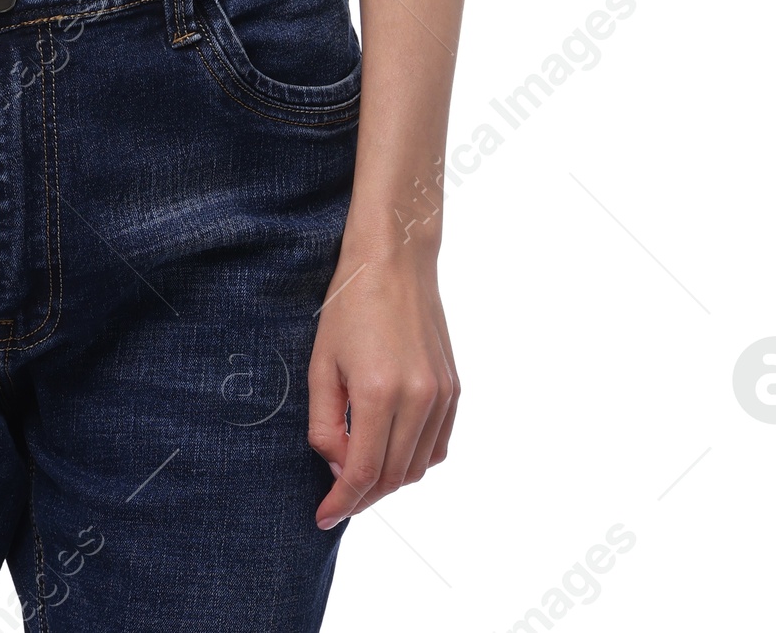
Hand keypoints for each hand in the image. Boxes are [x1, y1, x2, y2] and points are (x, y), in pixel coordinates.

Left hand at [307, 247, 459, 529]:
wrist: (394, 261)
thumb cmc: (348, 306)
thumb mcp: (320, 363)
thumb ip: (325, 422)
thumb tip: (337, 465)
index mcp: (378, 392)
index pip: (363, 472)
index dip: (342, 501)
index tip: (324, 515)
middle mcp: (418, 399)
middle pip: (394, 477)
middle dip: (363, 495)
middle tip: (337, 495)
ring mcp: (442, 395)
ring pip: (419, 467)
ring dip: (390, 480)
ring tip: (360, 469)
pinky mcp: (454, 388)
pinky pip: (438, 445)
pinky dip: (415, 459)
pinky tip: (391, 448)